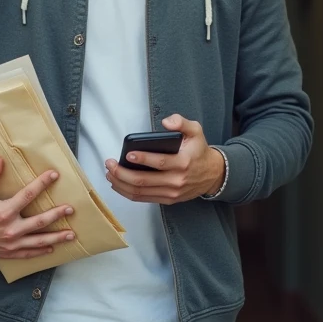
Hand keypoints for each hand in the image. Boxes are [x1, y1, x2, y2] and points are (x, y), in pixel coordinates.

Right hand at [0, 154, 76, 258]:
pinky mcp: (6, 253)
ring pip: (38, 241)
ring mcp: (9, 244)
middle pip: (40, 222)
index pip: (28, 195)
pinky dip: (41, 252)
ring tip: (71, 234)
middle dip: (57, 215)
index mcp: (3, 212)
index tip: (54, 175)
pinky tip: (52, 249)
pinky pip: (27, 254)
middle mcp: (9, 229)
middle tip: (70, 209)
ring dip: (56, 238)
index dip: (42, 184)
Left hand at [103, 114, 225, 204]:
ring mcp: (171, 193)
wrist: (212, 174)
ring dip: (121, 184)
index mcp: (183, 163)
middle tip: (110, 164)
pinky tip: (118, 184)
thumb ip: (182, 122)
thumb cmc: (199, 151)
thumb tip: (166, 122)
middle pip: (144, 181)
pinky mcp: (168, 199)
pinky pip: (144, 198)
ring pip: (140, 192)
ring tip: (109, 174)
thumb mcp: (196, 131)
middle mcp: (176, 181)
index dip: (142, 159)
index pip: (159, 162)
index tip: (127, 154)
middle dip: (122, 173)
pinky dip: (128, 193)